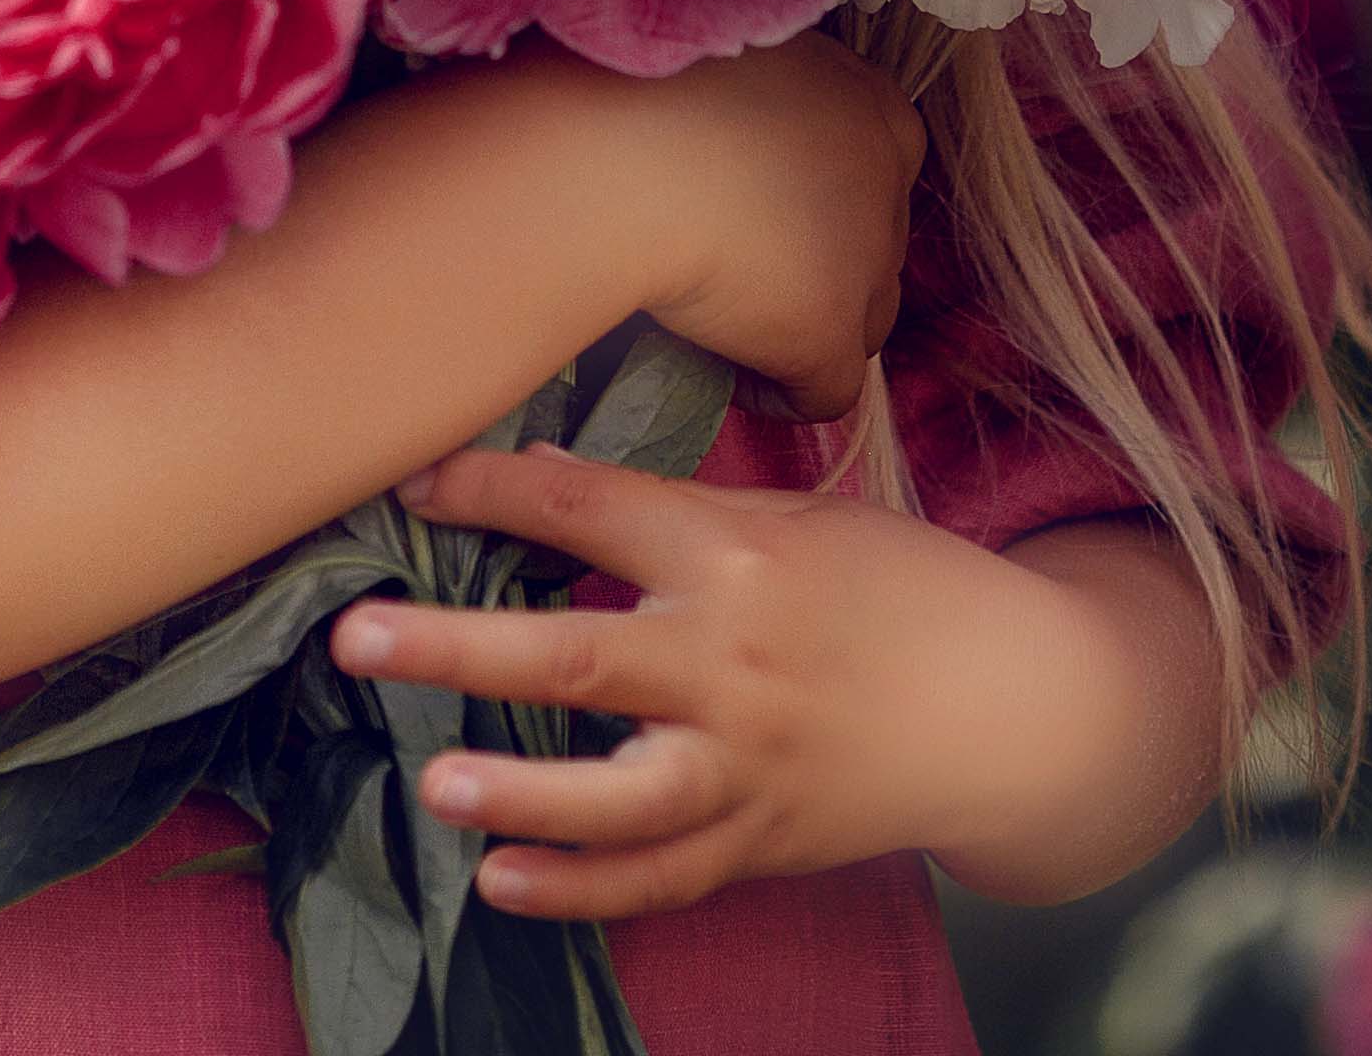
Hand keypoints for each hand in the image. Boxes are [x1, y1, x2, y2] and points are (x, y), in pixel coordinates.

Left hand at [325, 459, 1238, 916]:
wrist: (1013, 705)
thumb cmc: (897, 589)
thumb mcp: (797, 517)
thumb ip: (674, 512)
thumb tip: (535, 482)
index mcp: (739, 555)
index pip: (594, 510)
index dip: (496, 491)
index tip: (412, 482)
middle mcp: (734, 661)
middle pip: (582, 654)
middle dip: (461, 648)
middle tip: (358, 640)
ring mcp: (748, 764)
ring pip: (622, 793)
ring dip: (524, 792)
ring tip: (437, 785)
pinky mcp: (762, 840)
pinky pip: (661, 876)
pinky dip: (581, 888)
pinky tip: (499, 883)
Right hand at [627, 29, 918, 420]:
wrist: (622, 150)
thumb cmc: (647, 85)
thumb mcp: (725, 65)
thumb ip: (753, 101)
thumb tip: (720, 148)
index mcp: (871, 105)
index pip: (870, 171)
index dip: (809, 199)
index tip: (748, 208)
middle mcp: (888, 180)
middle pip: (869, 243)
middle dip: (815, 262)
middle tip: (735, 265)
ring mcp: (869, 260)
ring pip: (863, 319)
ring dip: (802, 326)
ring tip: (728, 326)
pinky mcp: (829, 333)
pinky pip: (824, 391)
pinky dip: (777, 392)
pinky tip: (722, 378)